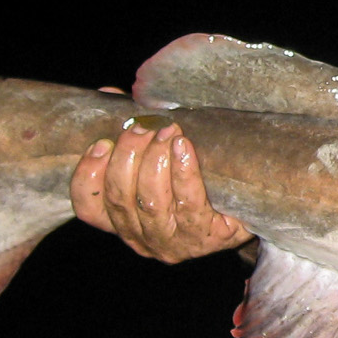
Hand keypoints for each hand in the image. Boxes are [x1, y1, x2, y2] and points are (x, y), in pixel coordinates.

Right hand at [70, 118, 252, 262]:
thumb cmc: (196, 179)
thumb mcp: (159, 160)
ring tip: (167, 131)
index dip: (89, 175)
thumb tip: (110, 95)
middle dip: (129, 156)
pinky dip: (183, 172)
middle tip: (143, 127)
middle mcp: (141, 237)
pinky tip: (184, 147)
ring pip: (150, 202)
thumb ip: (132, 133)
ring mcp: (172, 242)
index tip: (101, 143)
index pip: (88, 208)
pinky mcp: (204, 237)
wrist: (249, 203)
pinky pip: (188, 203)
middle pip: (120, 198)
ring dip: (155, 160)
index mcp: (121, 220)